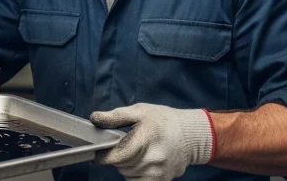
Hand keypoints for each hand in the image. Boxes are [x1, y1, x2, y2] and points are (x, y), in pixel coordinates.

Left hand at [90, 103, 215, 180]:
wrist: (191, 135)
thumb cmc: (164, 121)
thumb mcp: (139, 111)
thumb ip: (116, 116)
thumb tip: (95, 118)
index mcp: (143, 139)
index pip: (115, 156)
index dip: (104, 155)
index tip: (101, 150)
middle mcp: (151, 159)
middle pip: (120, 166)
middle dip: (118, 156)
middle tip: (125, 146)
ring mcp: (157, 172)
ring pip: (128, 175)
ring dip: (126, 166)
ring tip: (136, 153)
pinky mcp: (162, 180)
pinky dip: (135, 174)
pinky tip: (142, 163)